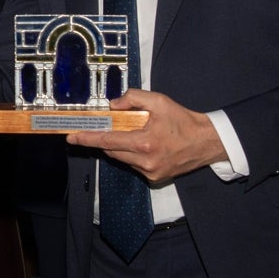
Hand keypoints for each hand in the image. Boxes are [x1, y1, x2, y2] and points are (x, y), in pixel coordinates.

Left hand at [66, 89, 225, 183]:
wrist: (207, 142)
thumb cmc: (183, 120)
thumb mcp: (159, 101)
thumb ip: (133, 98)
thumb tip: (113, 106)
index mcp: (145, 143)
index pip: (107, 141)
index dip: (87, 139)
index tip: (71, 137)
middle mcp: (145, 162)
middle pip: (112, 151)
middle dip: (105, 139)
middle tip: (103, 127)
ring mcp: (150, 173)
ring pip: (122, 159)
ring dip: (120, 147)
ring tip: (135, 133)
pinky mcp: (155, 179)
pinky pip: (134, 165)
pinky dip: (133, 155)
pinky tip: (146, 145)